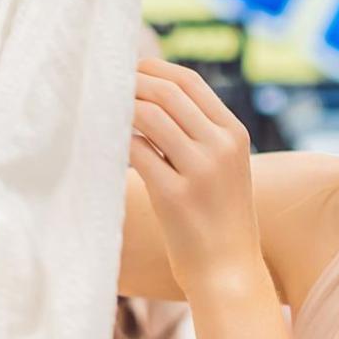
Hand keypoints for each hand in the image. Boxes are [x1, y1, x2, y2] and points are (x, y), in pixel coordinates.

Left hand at [127, 59, 267, 296]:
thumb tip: (150, 99)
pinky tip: (108, 144)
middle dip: (132, 83)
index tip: (129, 70)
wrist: (229, 269)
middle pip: (168, 93)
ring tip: (103, 111)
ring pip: (151, 117)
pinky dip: (119, 141)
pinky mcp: (175, 196)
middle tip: (106, 85)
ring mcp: (200, 171)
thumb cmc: (218, 216)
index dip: (155, 70)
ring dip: (122, 108)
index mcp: (234, 134)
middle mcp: (221, 146)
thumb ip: (198, 134)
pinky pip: (138, 152)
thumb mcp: (223, 167)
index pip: (190, 82)